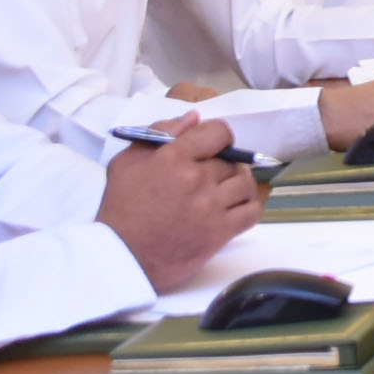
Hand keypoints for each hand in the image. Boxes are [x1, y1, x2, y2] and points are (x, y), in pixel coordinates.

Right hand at [94, 118, 260, 289]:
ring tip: (223, 192)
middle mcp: (196, 179)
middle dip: (222, 166)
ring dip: (237, 185)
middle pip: (230, 161)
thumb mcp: (127, 162)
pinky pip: (252, 212)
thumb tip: (195, 118)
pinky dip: (248, 208)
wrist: (121, 256)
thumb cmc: (121, 209)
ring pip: (245, 183)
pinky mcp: (220, 232)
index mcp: (173, 157)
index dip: (218, 138)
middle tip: (208, 178)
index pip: (218, 132)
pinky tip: (233, 210)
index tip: (212, 148)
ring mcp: (210, 206)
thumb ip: (160, 133)